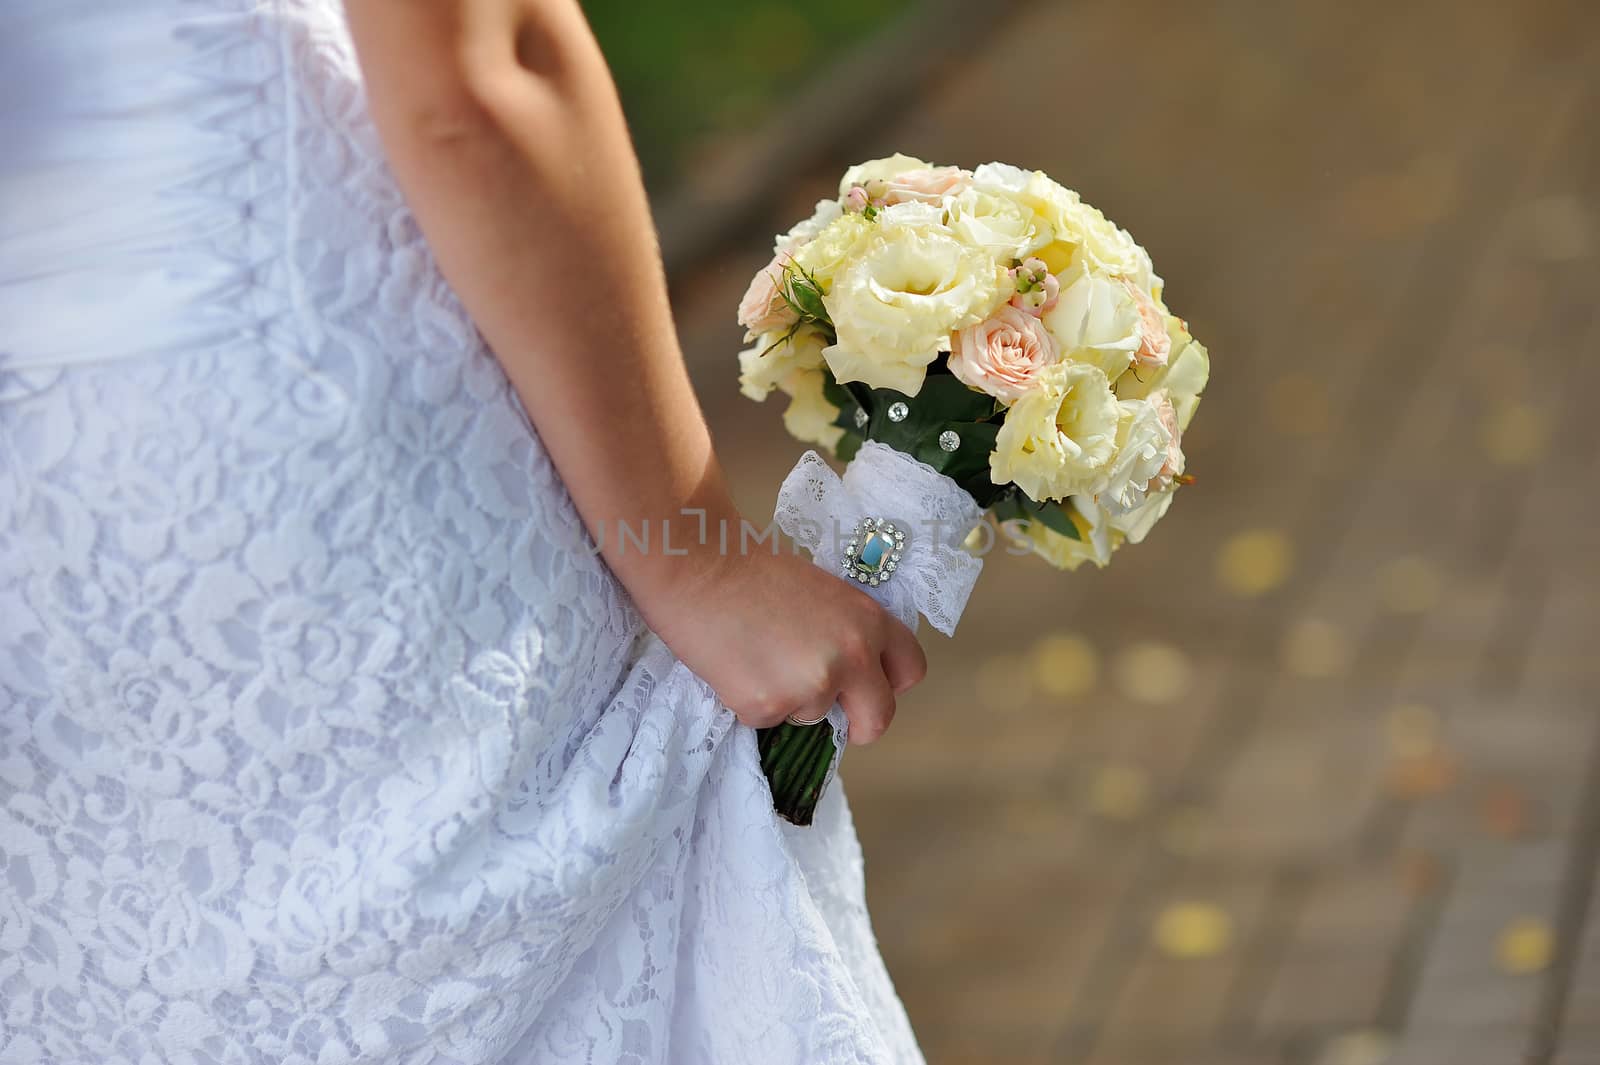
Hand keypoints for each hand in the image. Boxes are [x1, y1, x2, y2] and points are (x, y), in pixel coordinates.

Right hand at [641, 547, 926, 743]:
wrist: (697, 565)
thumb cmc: (751, 568)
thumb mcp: (823, 593)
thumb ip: (844, 632)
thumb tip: (846, 672)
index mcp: (868, 621)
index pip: (910, 670)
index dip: (890, 683)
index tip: (870, 687)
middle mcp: (851, 657)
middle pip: (878, 717)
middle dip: (858, 723)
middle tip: (831, 713)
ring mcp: (810, 686)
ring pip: (810, 716)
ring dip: (788, 699)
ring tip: (755, 656)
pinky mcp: (767, 706)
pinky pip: (766, 719)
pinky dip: (750, 702)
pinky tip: (733, 664)